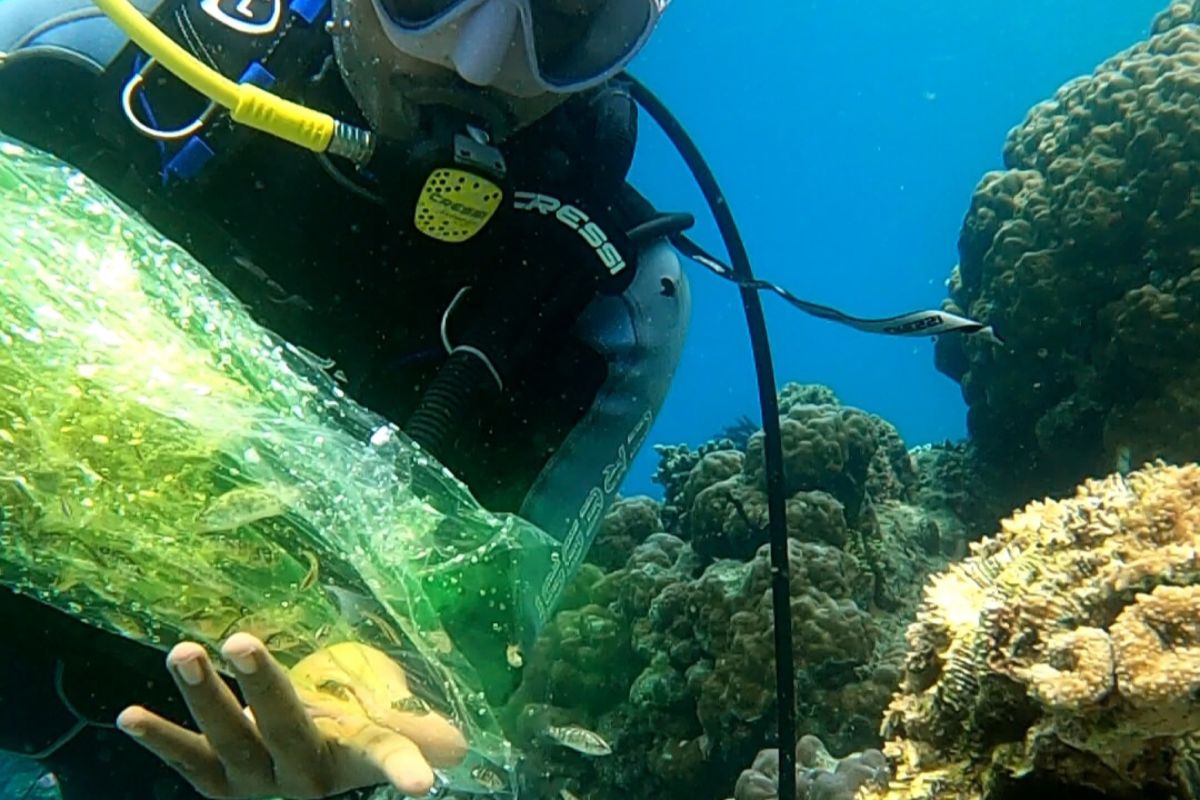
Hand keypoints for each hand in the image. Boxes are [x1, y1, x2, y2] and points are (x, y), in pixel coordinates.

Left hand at [116, 634, 466, 799]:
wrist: (297, 783)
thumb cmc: (344, 736)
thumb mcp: (382, 726)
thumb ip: (414, 731)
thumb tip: (458, 748)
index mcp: (350, 757)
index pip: (383, 758)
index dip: (401, 767)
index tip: (423, 783)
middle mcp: (302, 775)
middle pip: (284, 729)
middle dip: (263, 687)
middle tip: (240, 641)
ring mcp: (255, 783)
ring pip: (228, 741)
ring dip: (202, 697)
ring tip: (182, 651)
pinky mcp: (219, 785)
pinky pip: (187, 763)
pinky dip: (158, 740)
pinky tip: (127, 716)